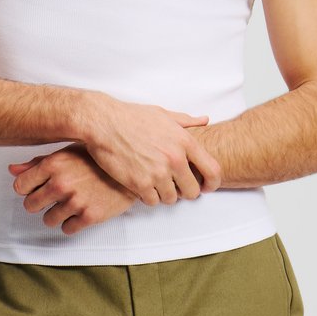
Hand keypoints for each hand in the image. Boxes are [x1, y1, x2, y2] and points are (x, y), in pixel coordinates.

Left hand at [9, 144, 138, 234]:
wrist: (131, 170)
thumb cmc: (97, 159)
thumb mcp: (67, 153)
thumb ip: (37, 163)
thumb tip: (12, 170)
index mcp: (53, 164)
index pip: (20, 186)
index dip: (27, 188)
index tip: (36, 188)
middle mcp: (61, 183)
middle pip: (30, 205)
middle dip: (39, 203)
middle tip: (53, 198)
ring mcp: (75, 201)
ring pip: (48, 220)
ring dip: (56, 214)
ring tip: (70, 203)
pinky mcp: (89, 216)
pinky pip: (67, 229)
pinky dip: (71, 223)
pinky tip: (80, 211)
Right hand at [82, 95, 221, 204]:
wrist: (103, 123)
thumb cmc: (132, 117)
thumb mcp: (163, 114)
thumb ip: (186, 121)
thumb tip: (205, 120)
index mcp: (184, 141)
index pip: (213, 171)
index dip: (212, 184)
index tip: (206, 187)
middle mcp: (175, 159)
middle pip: (193, 191)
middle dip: (185, 192)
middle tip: (175, 187)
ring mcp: (157, 173)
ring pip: (171, 199)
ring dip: (164, 194)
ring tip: (155, 183)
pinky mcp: (140, 184)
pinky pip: (152, 201)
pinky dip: (148, 197)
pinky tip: (142, 186)